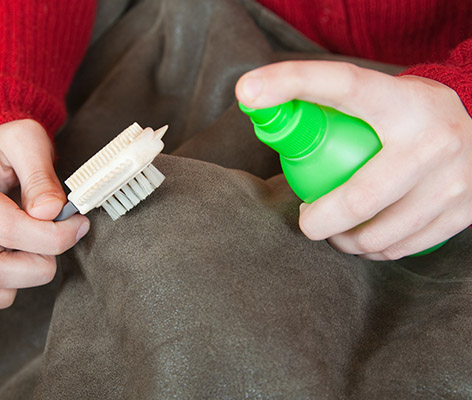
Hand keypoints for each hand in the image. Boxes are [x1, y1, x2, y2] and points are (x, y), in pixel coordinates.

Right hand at [0, 119, 89, 321]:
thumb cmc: (14, 147)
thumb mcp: (30, 140)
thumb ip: (40, 174)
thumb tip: (48, 212)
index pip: (6, 228)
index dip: (51, 236)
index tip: (78, 225)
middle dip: (40, 265)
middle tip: (61, 243)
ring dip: (12, 288)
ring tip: (34, 262)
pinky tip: (6, 286)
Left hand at [236, 60, 471, 259]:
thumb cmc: (410, 117)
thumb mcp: (383, 98)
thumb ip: (337, 108)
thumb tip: (270, 119)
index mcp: (401, 102)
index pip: (341, 84)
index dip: (291, 82)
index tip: (248, 90)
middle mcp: (431, 140)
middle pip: (358, 199)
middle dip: (318, 221)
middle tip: (307, 220)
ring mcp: (452, 181)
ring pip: (378, 235)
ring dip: (344, 242)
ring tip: (335, 233)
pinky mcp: (464, 212)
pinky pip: (402, 248)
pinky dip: (374, 250)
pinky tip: (366, 240)